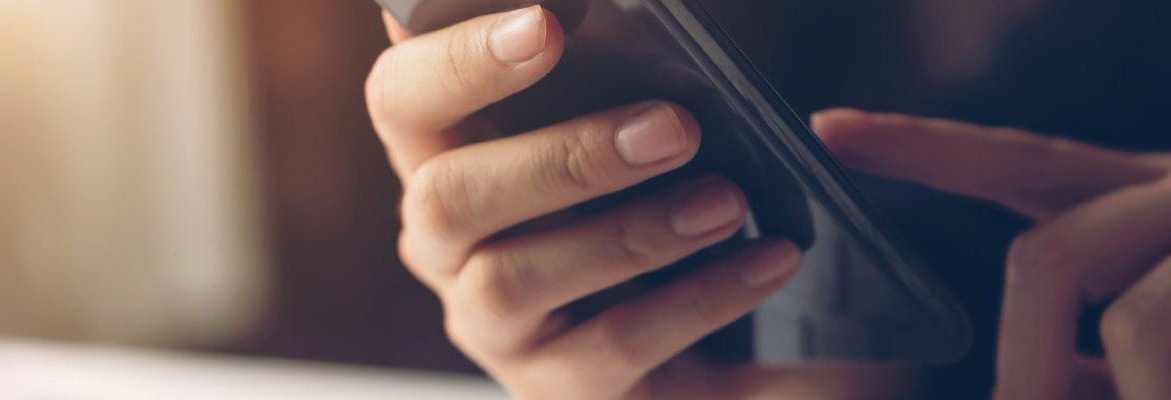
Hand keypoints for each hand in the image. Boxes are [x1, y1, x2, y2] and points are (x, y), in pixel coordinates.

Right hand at [368, 7, 904, 398]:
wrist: (699, 344)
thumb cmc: (651, 205)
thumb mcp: (638, 141)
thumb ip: (644, 91)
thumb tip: (746, 80)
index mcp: (450, 155)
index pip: (405, 100)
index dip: (457, 59)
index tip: (546, 25)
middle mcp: (446, 243)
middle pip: (446, 197)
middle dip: (564, 157)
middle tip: (675, 127)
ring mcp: (490, 323)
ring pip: (514, 279)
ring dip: (630, 234)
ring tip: (727, 200)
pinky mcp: (552, 386)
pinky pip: (610, 345)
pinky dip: (697, 297)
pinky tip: (764, 260)